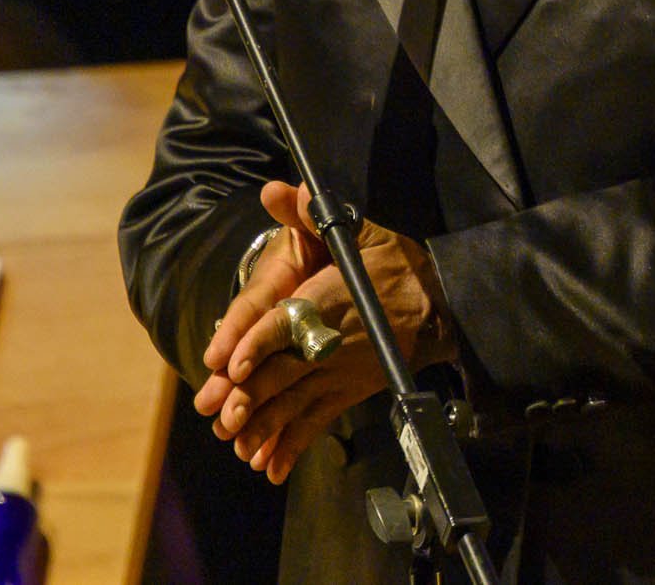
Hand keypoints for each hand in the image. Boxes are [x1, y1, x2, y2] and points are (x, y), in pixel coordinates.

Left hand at [202, 181, 455, 484]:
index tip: (229, 364)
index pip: (287, 323)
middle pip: (283, 372)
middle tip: (215, 413)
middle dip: (246, 395)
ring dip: (262, 425)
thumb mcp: (359, 232)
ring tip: (235, 443)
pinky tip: (270, 466)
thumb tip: (278, 189)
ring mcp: (339, 372)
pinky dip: (292, 446)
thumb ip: (312, 215)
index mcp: (329, 301)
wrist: (439, 305)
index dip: (257, 345)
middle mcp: (331, 341)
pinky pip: (316, 423)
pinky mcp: (347, 392)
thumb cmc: (395, 266)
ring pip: (294, 403)